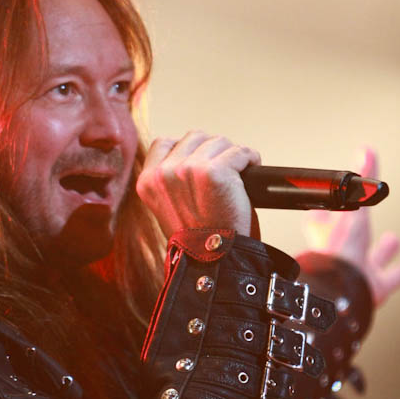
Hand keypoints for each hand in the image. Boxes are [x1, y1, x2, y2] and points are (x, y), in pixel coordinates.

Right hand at [136, 131, 260, 238]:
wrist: (214, 262)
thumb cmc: (198, 238)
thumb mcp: (168, 207)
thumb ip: (170, 180)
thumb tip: (190, 155)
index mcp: (148, 181)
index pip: (165, 142)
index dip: (188, 149)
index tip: (201, 163)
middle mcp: (165, 173)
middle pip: (195, 137)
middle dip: (212, 151)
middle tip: (223, 171)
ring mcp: (189, 170)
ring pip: (219, 141)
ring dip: (231, 154)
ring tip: (237, 174)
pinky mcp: (216, 172)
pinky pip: (240, 151)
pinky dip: (250, 158)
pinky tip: (251, 169)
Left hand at [302, 148, 399, 305]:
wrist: (344, 289)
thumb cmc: (339, 249)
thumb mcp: (354, 205)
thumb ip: (362, 181)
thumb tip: (366, 151)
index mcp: (326, 235)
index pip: (322, 219)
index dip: (328, 209)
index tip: (334, 200)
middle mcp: (340, 254)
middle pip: (350, 239)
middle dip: (360, 229)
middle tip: (365, 222)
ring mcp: (357, 271)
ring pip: (372, 259)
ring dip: (383, 250)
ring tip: (393, 239)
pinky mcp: (374, 287)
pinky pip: (392, 277)